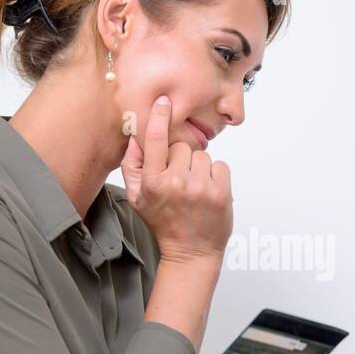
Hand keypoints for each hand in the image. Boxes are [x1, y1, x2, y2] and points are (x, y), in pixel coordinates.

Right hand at [118, 95, 231, 264]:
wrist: (191, 252)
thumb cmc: (164, 223)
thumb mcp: (138, 198)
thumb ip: (132, 167)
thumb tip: (134, 137)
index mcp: (153, 183)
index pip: (154, 141)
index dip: (159, 117)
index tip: (164, 101)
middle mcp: (176, 183)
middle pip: (182, 146)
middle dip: (181, 159)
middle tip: (180, 182)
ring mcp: (200, 188)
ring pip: (202, 156)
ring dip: (199, 168)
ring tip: (194, 190)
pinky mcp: (221, 192)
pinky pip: (220, 165)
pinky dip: (216, 176)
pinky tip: (208, 193)